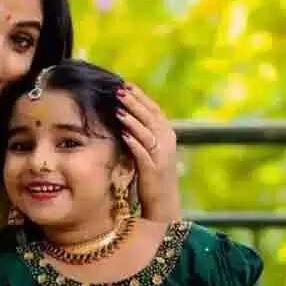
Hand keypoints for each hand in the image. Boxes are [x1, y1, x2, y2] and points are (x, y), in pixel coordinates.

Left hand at [116, 83, 180, 221]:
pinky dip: (134, 143)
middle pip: (150, 117)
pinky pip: (144, 153)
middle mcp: (166, 142)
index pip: (154, 109)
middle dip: (134, 103)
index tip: (125, 84)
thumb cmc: (153, 173)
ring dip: (133, 120)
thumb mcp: (152, 148)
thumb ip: (144, 131)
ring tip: (118, 109)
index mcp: (166, 134)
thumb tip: (126, 112)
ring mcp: (161, 156)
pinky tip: (124, 134)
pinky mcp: (153, 169)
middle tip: (119, 91)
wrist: (164, 201)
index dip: (140, 96)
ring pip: (147, 133)